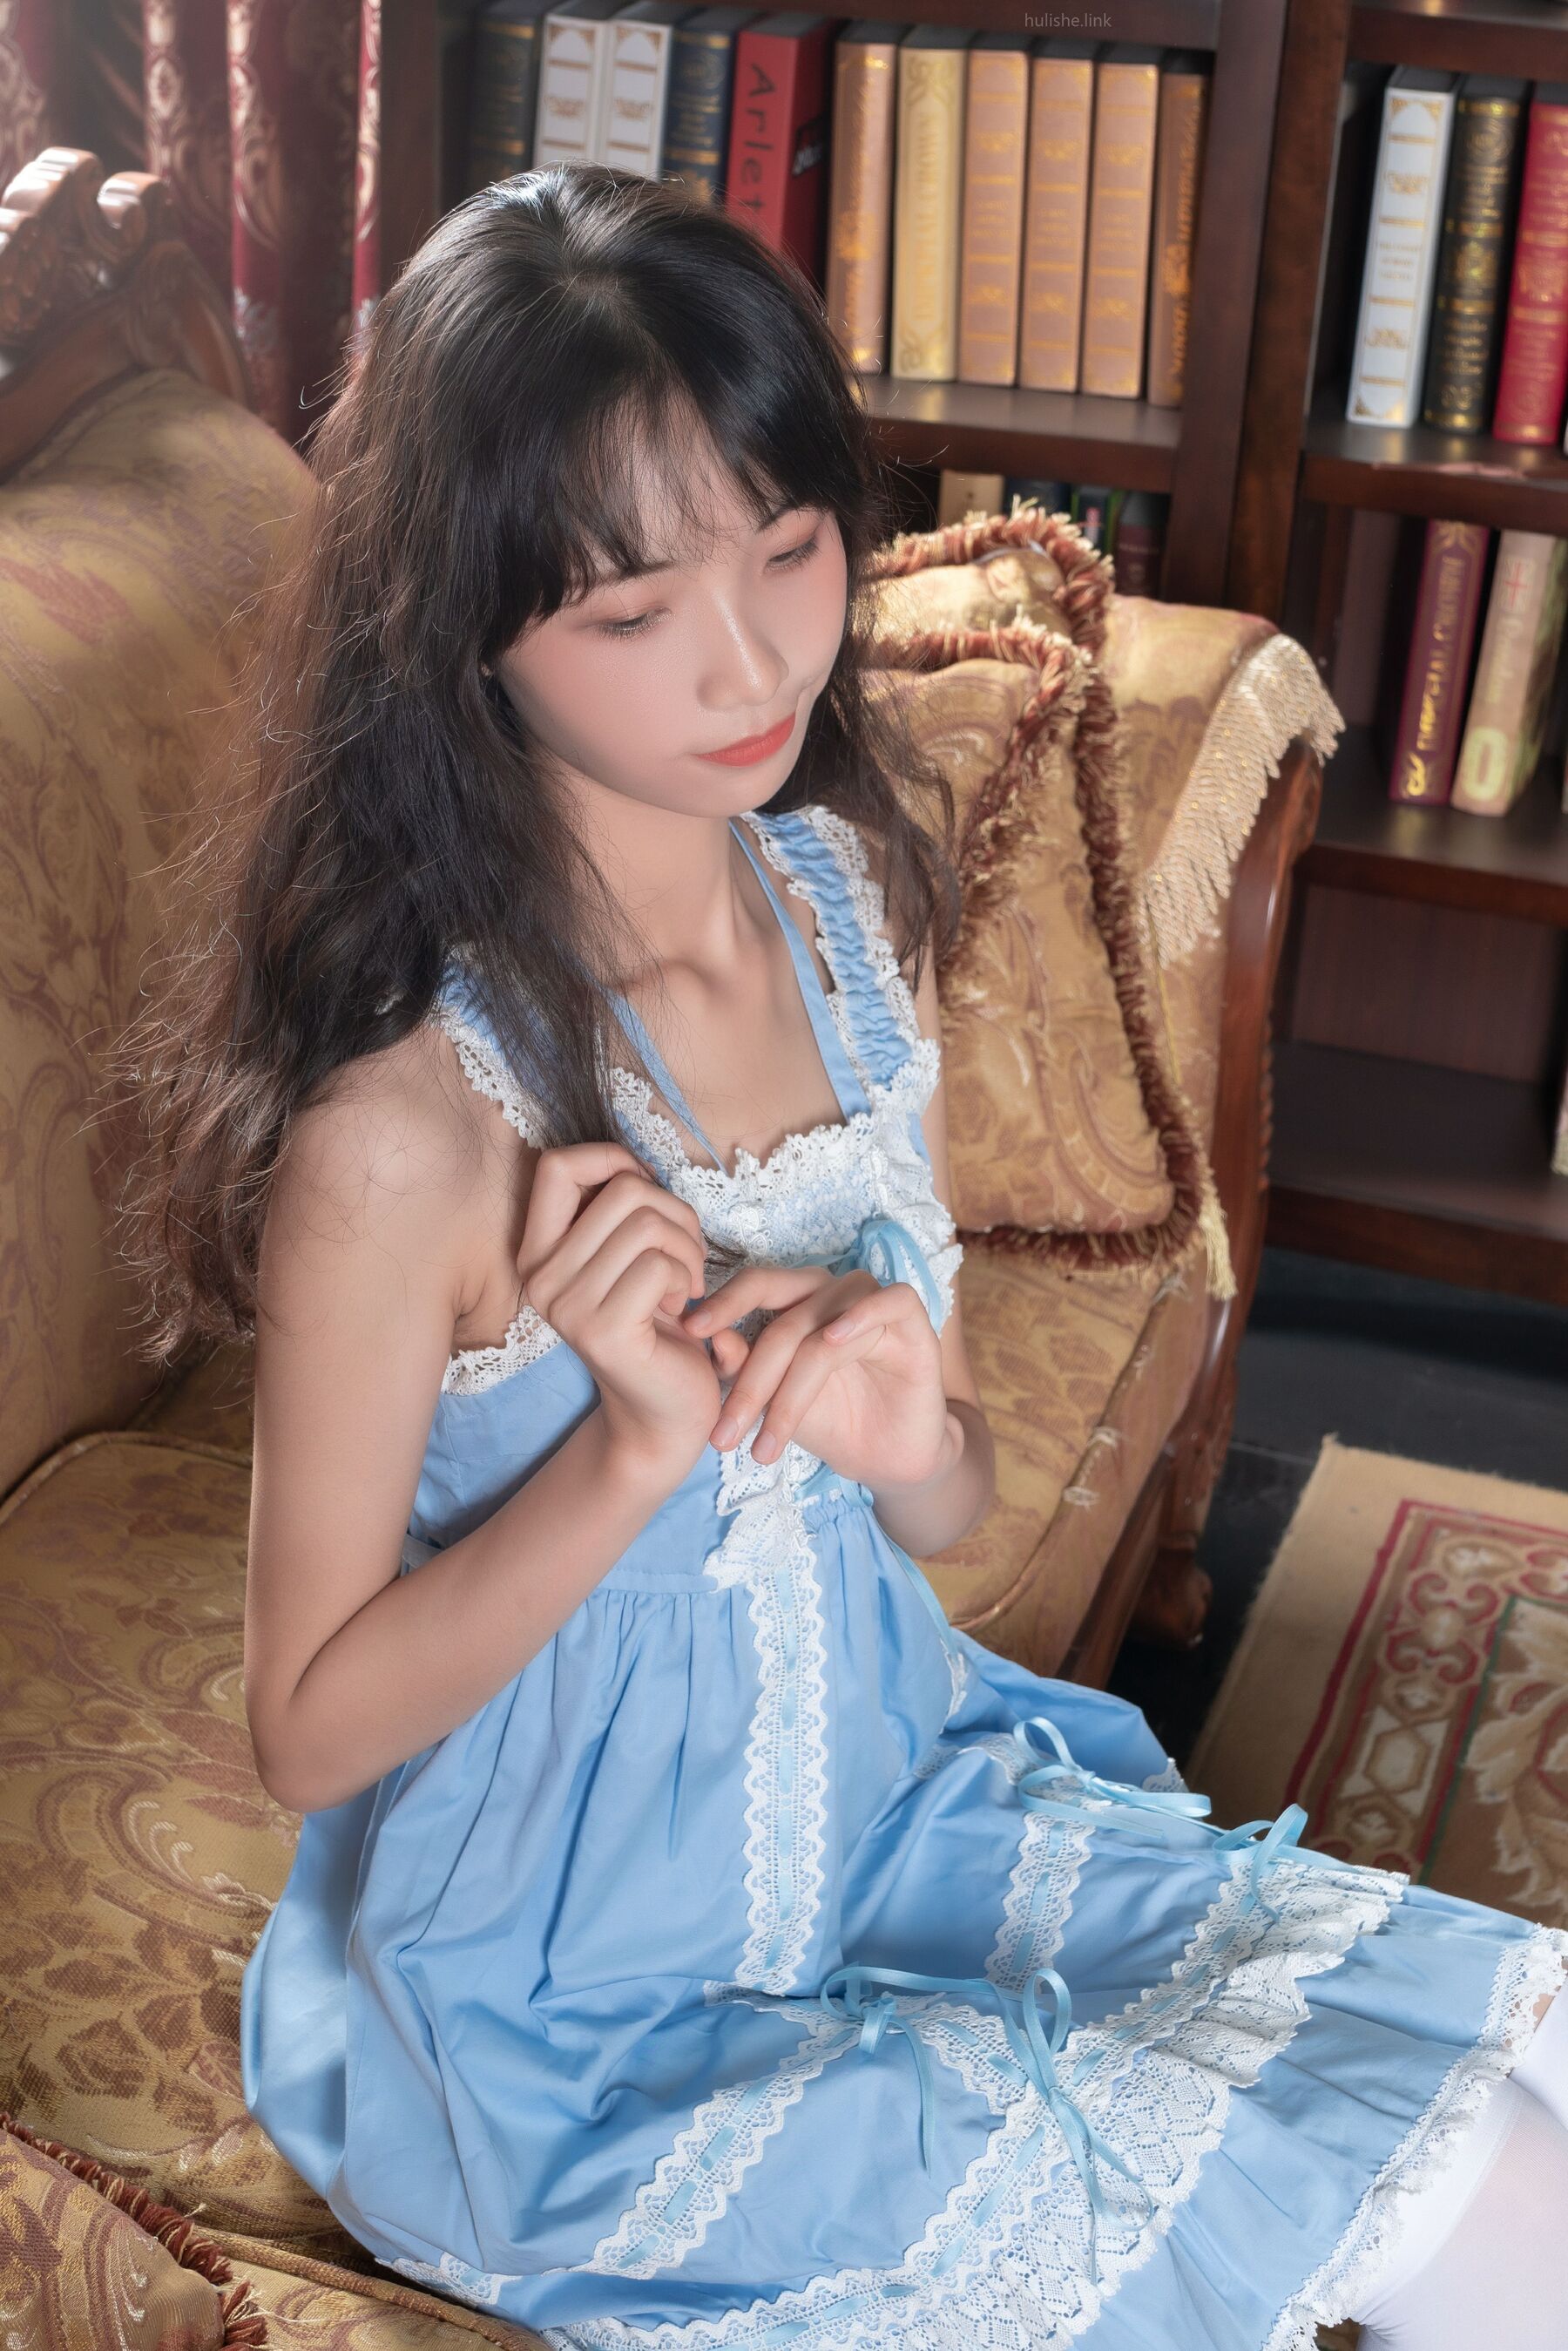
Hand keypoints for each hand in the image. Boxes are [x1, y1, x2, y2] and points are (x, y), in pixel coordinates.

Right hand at [516, 1143, 719, 1480]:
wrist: (665, 1413)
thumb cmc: (655, 1325)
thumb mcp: (624, 1257)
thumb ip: (615, 1212)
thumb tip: (629, 1164)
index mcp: (537, 1251)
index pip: (556, 1165)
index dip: (612, 1160)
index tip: (647, 1192)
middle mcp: (540, 1278)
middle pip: (622, 1190)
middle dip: (675, 1213)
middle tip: (684, 1256)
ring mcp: (567, 1306)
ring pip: (646, 1224)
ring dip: (687, 1248)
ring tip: (685, 1282)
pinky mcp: (602, 1332)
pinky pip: (659, 1265)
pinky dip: (688, 1277)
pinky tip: (683, 1307)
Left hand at [680, 1263, 950, 1491]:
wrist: (886, 1458)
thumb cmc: (828, 1420)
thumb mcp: (773, 1400)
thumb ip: (742, 1366)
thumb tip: (710, 1340)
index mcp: (796, 1300)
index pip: (756, 1286)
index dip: (723, 1303)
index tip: (689, 1332)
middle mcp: (831, 1293)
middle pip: (784, 1317)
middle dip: (751, 1382)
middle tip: (724, 1435)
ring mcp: (872, 1302)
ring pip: (823, 1329)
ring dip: (791, 1392)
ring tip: (768, 1444)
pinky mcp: (912, 1318)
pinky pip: (889, 1299)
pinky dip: (861, 1316)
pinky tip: (835, 1341)